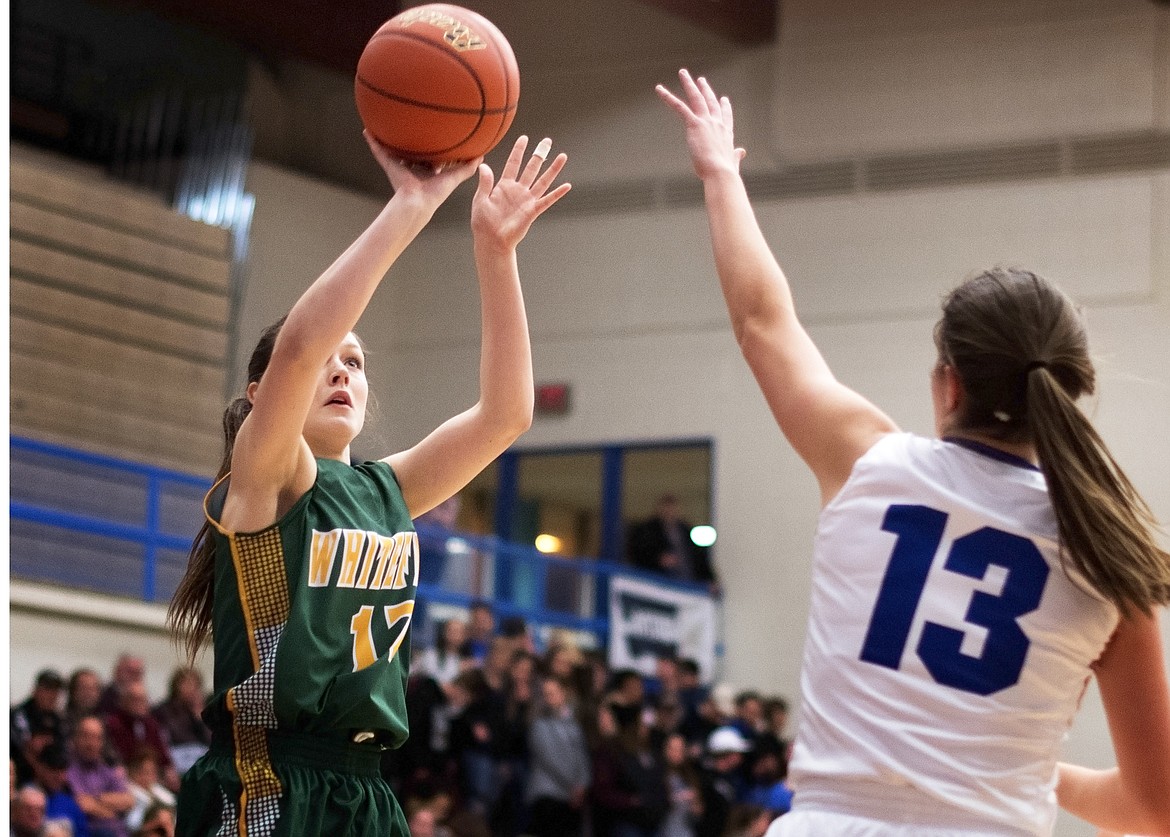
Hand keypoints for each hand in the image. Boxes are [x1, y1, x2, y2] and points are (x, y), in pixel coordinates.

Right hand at [364, 131, 478, 208]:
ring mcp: (400, 165)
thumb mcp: (455, 177)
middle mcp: (412, 166)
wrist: (418, 202)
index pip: (429, 154)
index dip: (431, 144)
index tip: (434, 130)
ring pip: (394, 148)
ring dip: (388, 137)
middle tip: (409, 121)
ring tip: (384, 121)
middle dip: (410, 138)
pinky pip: (379, 151)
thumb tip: (482, 155)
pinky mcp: (390, 165)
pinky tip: (367, 130)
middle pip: (411, 149)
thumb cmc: (436, 193)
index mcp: (427, 169)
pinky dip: (372, 141)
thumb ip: (468, 167)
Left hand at [471, 135, 571, 252]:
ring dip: (552, 169)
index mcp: (504, 186)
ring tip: (562, 157)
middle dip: (539, 154)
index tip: (524, 138)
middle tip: (547, 141)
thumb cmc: (483, 223)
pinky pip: (547, 201)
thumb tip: (484, 166)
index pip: (513, 163)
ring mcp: (526, 200)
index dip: (518, 151)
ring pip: (542, 181)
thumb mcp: (480, 200)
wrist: (491, 241)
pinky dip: (557, 194)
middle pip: (531, 168)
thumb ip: (484, 183)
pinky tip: (566, 186)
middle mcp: (518, 190)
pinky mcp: (532, 211)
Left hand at [656, 68, 745, 179]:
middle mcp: (717, 124)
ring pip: (696, 98)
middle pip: (711, 102)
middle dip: (705, 90)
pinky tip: (659, 89)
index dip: (724, 108)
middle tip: (701, 80)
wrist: (720, 172)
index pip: (725, 117)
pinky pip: (679, 106)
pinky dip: (668, 97)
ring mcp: (706, 122)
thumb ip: (736, 155)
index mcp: (726, 134)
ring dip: (689, 84)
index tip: (723, 99)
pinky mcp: (694, 124)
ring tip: (683, 73)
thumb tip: (742, 152)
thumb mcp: (732, 162)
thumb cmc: (724, 172)